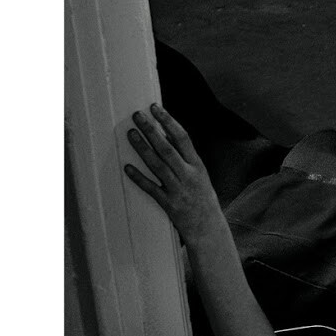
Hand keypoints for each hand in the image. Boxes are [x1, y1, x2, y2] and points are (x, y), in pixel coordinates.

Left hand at [124, 104, 224, 246]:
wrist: (208, 227)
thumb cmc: (202, 198)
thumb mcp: (200, 174)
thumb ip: (185, 156)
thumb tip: (168, 134)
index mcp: (197, 165)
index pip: (183, 138)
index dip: (168, 121)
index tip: (156, 107)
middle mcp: (188, 175)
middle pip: (167, 148)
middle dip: (151, 130)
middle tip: (137, 115)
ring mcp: (178, 190)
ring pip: (158, 165)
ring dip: (143, 148)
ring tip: (131, 134)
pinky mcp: (169, 204)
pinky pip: (151, 189)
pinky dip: (139, 178)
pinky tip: (127, 167)